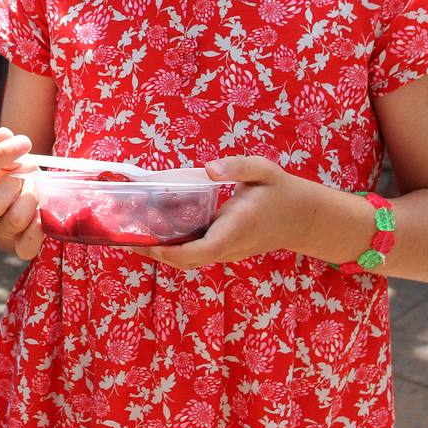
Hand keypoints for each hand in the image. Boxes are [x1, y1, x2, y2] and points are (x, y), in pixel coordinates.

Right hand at [0, 128, 45, 259]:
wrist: (32, 207)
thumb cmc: (17, 180)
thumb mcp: (12, 162)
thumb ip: (5, 149)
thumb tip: (3, 134)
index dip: (1, 154)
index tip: (25, 142)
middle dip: (17, 185)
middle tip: (29, 178)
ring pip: (15, 219)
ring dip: (32, 201)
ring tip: (37, 194)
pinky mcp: (18, 248)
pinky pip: (28, 244)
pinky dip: (40, 226)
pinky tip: (43, 213)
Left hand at [128, 156, 312, 269]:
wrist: (303, 218)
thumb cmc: (281, 190)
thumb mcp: (263, 170)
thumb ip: (238, 166)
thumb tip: (209, 169)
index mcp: (237, 226)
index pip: (205, 249)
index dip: (177, 252)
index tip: (153, 245)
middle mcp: (230, 245)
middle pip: (189, 260)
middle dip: (156, 253)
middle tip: (124, 237)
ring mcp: (228, 252)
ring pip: (190, 261)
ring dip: (161, 253)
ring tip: (131, 235)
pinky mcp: (225, 250)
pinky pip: (196, 255)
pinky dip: (174, 249)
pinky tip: (153, 233)